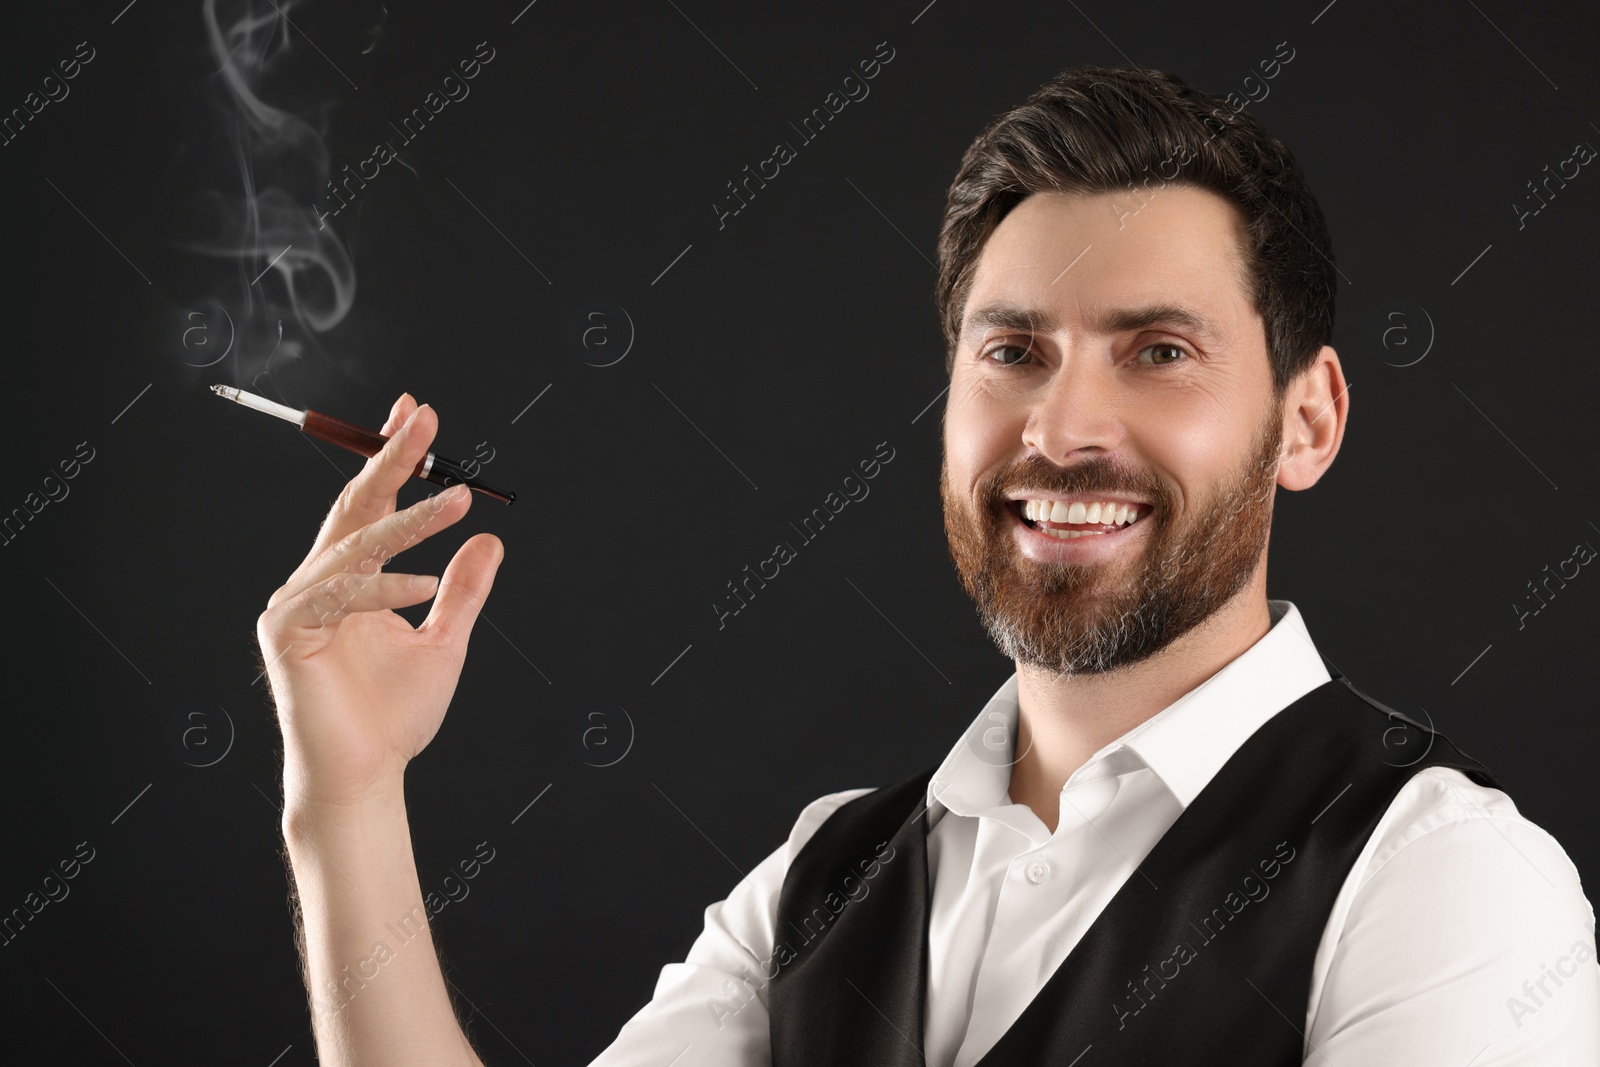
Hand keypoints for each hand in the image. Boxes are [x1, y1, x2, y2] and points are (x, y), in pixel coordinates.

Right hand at [257, 394, 504, 809]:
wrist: (367, 772)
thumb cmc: (396, 716)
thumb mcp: (445, 641)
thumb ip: (463, 590)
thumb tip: (490, 537)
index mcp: (351, 579)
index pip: (370, 504)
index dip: (392, 458)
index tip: (417, 415)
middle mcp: (318, 582)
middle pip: (355, 506)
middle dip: (390, 459)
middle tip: (424, 419)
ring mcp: (297, 605)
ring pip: (356, 546)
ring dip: (409, 521)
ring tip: (459, 500)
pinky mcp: (285, 633)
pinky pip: (340, 598)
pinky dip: (383, 590)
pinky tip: (423, 587)